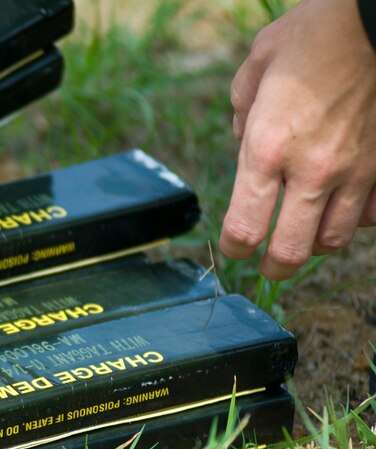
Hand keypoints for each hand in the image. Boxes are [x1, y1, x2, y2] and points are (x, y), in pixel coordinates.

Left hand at [222, 0, 375, 279]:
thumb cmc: (315, 35)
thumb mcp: (258, 63)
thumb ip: (242, 109)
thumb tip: (242, 136)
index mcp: (266, 148)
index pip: (244, 227)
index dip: (234, 248)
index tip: (233, 247)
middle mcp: (310, 170)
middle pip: (289, 252)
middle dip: (272, 267)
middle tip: (267, 265)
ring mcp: (355, 172)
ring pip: (333, 240)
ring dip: (313, 244)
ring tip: (303, 236)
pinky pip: (370, 215)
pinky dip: (355, 220)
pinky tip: (343, 208)